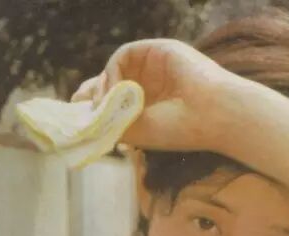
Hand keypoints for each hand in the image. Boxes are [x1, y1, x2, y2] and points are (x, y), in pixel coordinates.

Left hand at [71, 38, 234, 151]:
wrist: (213, 114)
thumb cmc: (180, 129)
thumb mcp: (138, 132)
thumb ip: (109, 121)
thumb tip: (82, 111)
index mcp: (153, 108)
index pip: (118, 103)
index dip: (97, 106)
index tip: (77, 114)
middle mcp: (153, 87)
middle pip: (113, 83)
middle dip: (93, 92)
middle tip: (75, 102)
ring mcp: (156, 68)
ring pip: (116, 69)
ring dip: (104, 85)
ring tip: (102, 104)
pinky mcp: (159, 50)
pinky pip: (124, 54)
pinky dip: (114, 70)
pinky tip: (116, 89)